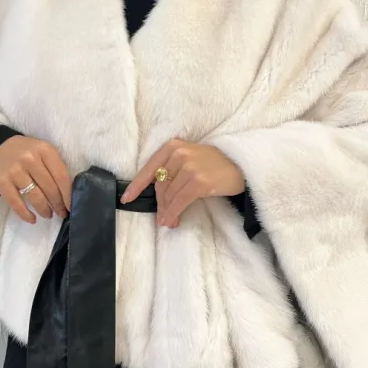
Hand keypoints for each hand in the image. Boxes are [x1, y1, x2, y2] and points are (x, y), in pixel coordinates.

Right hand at [0, 135, 71, 223]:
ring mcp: (15, 170)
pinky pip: (16, 203)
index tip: (71, 206)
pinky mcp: (1, 182)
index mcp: (44, 150)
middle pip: (49, 188)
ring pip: (35, 197)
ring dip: (44, 210)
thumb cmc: (26, 152)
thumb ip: (54, 168)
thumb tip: (67, 195)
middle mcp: (30, 159)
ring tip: (48, 215)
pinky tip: (32, 219)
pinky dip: (25, 214)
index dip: (67, 195)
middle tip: (61, 213)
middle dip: (57, 204)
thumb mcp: (43, 152)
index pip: (61, 176)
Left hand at [120, 139, 243, 228]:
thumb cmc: (214, 164)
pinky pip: (179, 202)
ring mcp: (189, 167)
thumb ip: (172, 172)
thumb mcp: (190, 159)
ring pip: (169, 195)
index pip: (149, 168)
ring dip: (167, 212)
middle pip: (160, 185)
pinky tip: (172, 221)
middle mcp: (179, 154)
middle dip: (160, 204)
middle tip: (162, 218)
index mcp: (173, 146)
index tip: (126, 199)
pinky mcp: (199, 182)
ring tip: (169, 221)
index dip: (136, 186)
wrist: (241, 166)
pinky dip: (173, 213)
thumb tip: (160, 200)